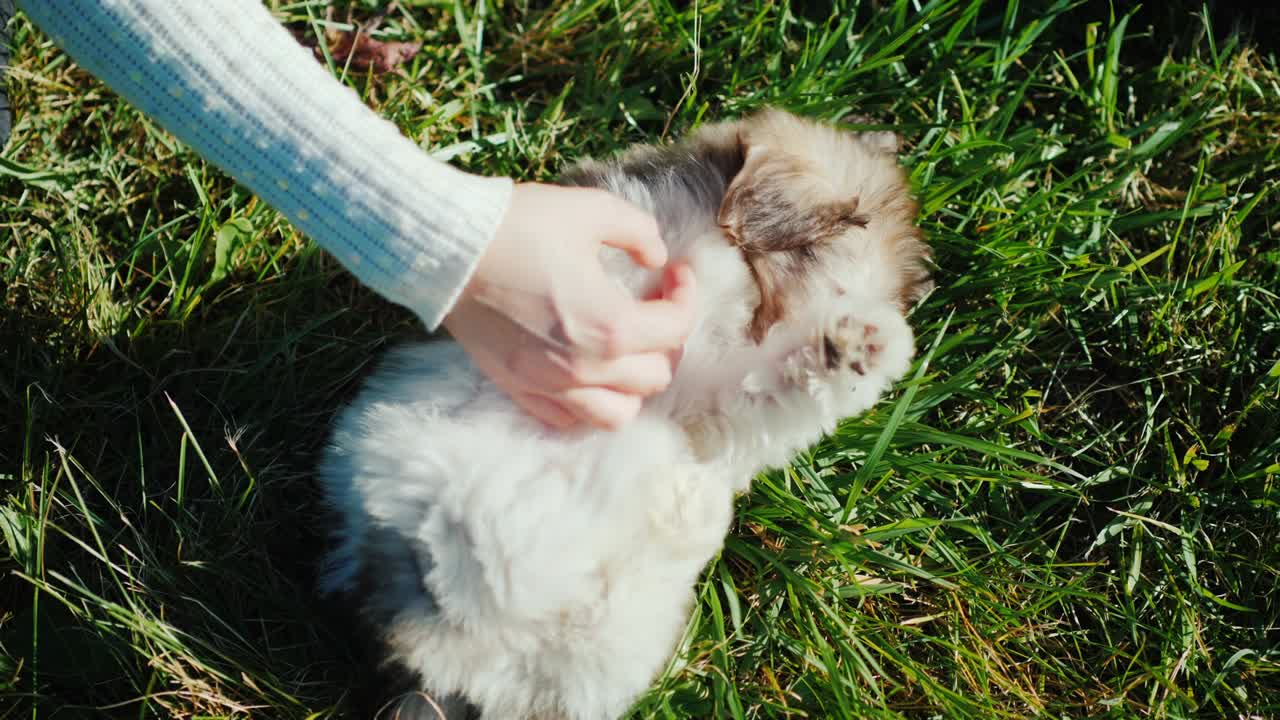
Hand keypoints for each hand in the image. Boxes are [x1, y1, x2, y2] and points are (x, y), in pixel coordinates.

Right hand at [442, 182, 696, 429]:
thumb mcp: (592, 210)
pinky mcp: (518, 389)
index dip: (687, 295)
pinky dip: (589, 402)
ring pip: (617, 413)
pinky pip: (569, 419)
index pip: (677, 328)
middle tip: (654, 306)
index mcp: (610, 326)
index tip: (675, 272)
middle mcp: (584, 369)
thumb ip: (640, 233)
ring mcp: (548, 385)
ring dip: (632, 383)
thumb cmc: (519, 225)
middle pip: (655, 375)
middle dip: (665, 339)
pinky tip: (586, 369)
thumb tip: (658, 258)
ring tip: (626, 349)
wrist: (447, 246)